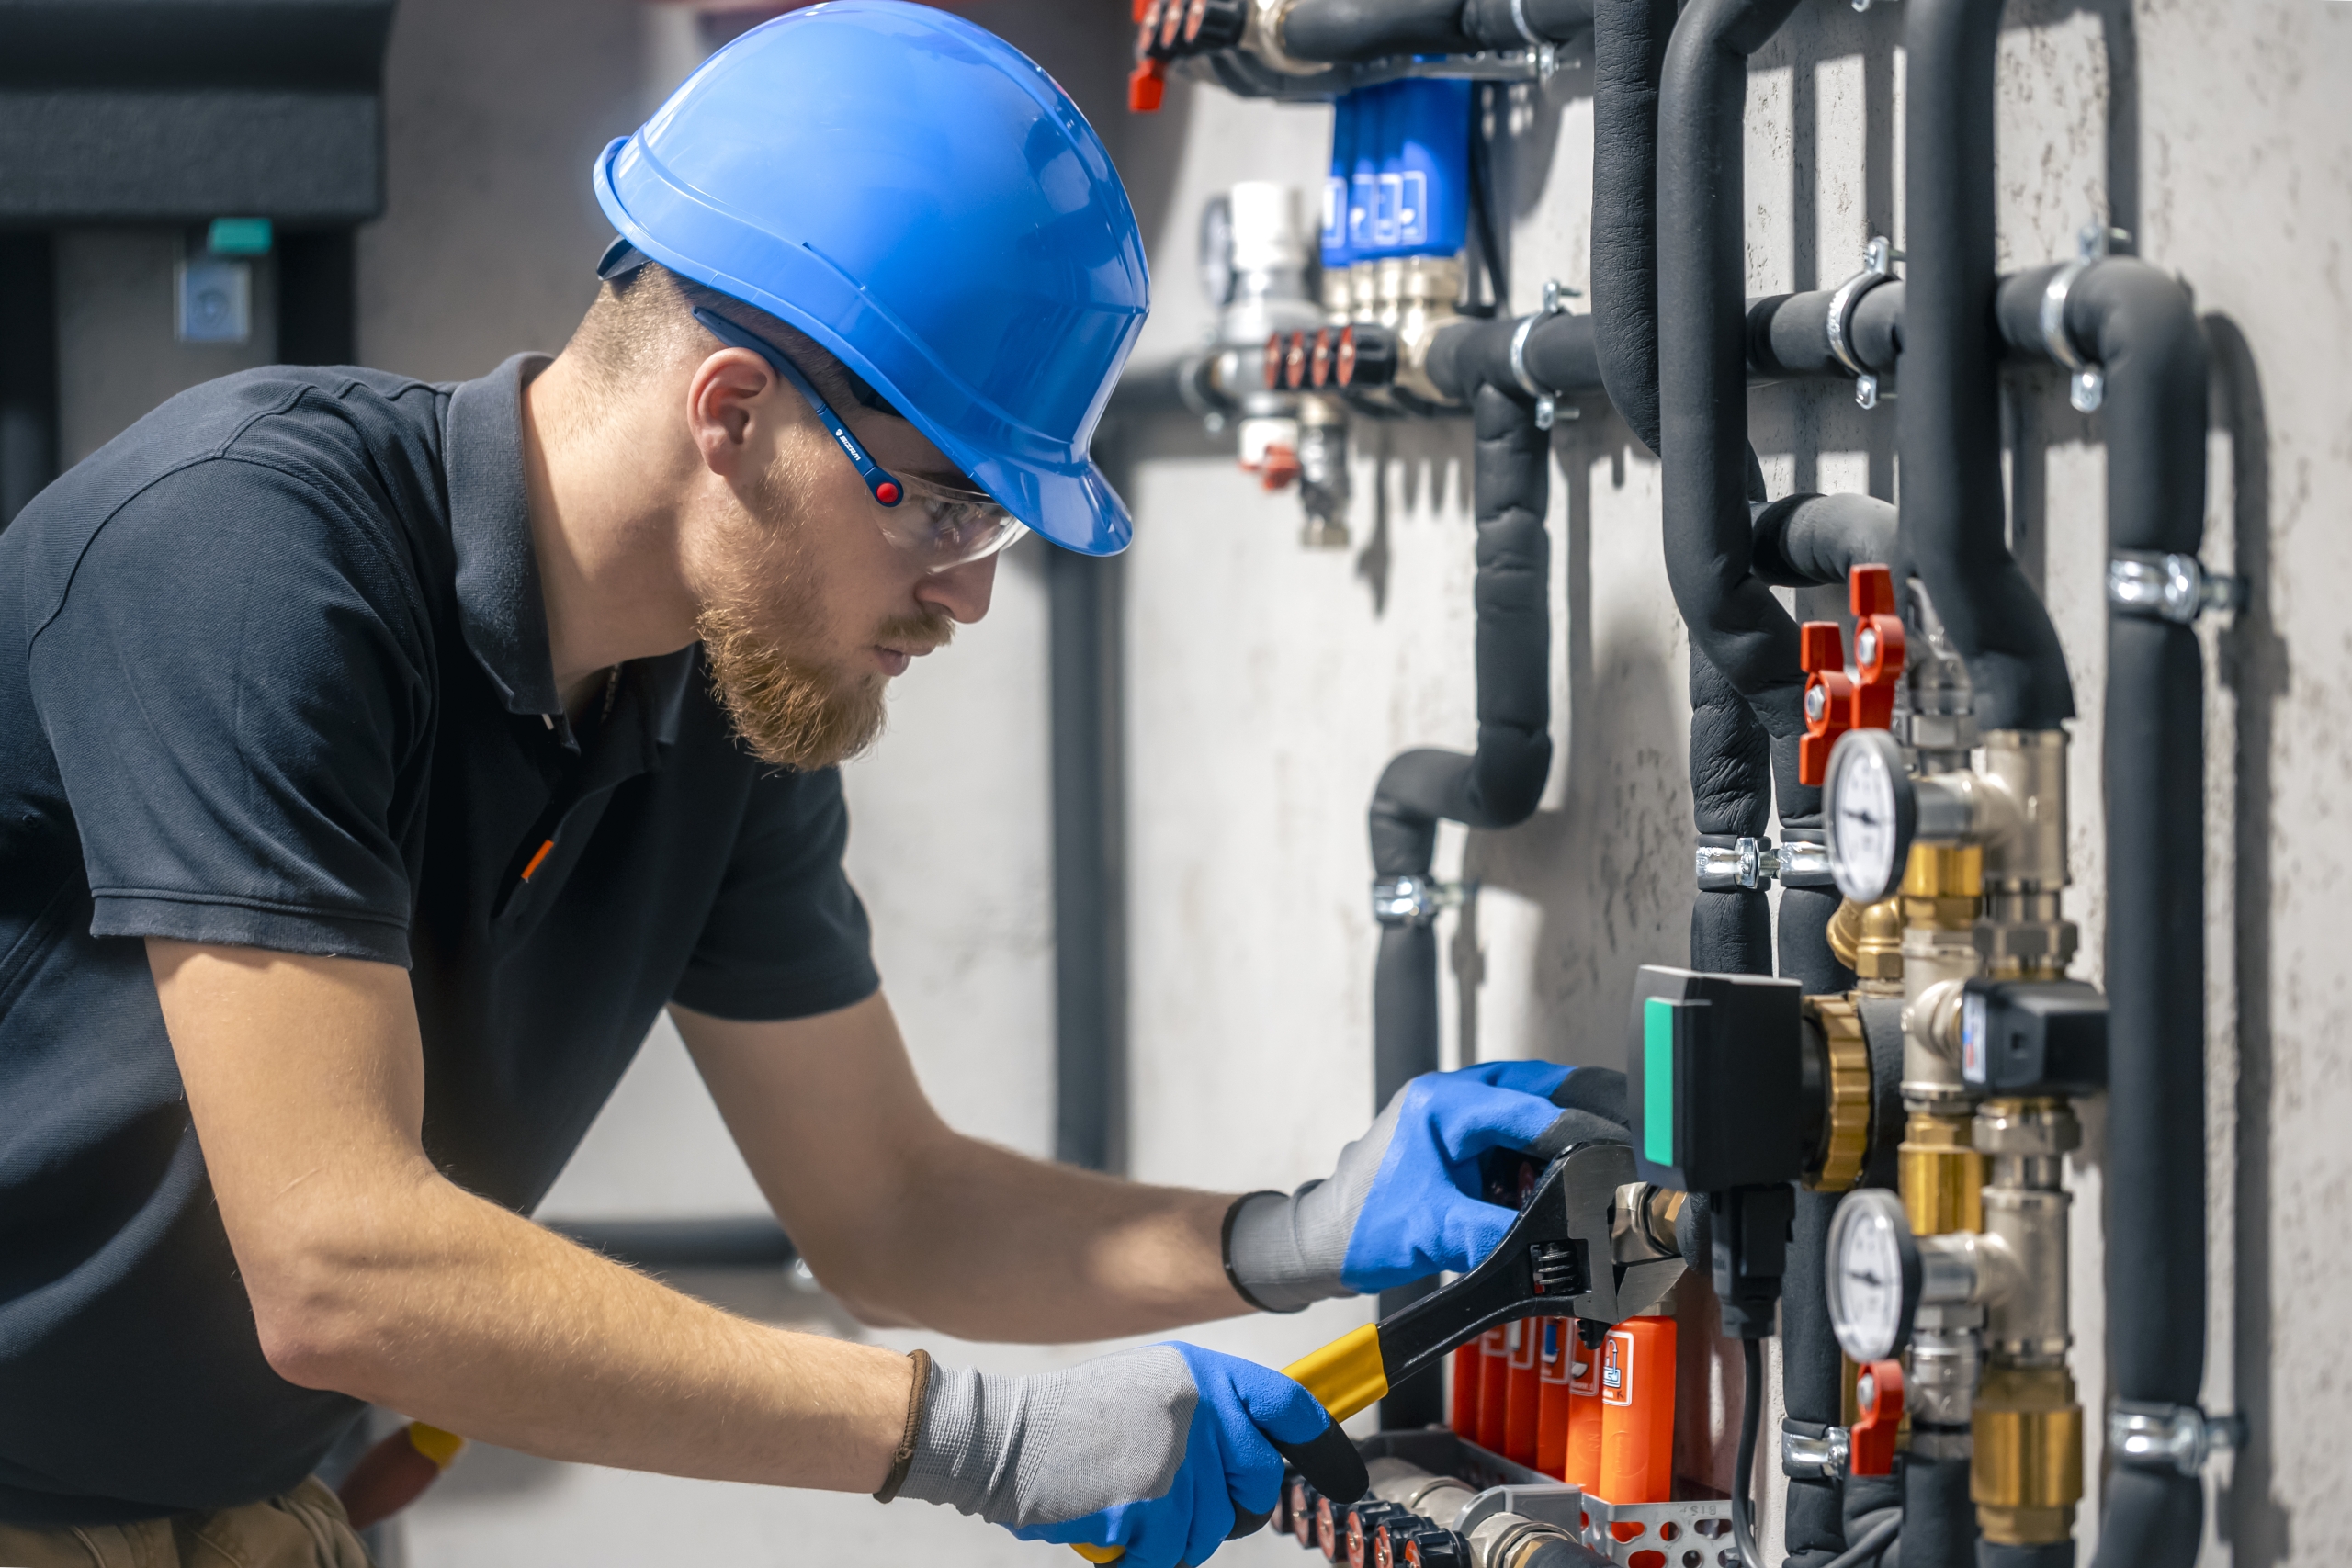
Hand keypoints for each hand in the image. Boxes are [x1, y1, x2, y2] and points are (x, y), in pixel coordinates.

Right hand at [898, 1344, 1329, 1567]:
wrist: (1000, 1439)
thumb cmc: (1070, 1425)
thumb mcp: (1151, 1395)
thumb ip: (1206, 1418)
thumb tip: (1263, 1461)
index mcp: (1201, 1373)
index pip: (1288, 1405)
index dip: (1324, 1446)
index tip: (1345, 1480)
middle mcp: (1199, 1407)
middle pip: (1258, 1485)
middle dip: (1223, 1507)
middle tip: (1170, 1498)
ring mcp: (1177, 1456)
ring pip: (1213, 1530)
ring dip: (1173, 1534)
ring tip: (1125, 1500)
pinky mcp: (1152, 1504)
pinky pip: (1171, 1556)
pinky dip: (1140, 1557)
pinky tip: (1111, 1524)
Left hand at [1226, 1061, 1630, 1306]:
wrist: (1323, 1241)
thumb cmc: (1361, 1227)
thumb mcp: (1435, 1233)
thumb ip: (1495, 1234)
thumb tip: (1552, 1244)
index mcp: (1443, 1103)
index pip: (1530, 1107)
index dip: (1582, 1130)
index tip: (1620, 1151)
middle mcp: (1453, 1096)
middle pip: (1542, 1090)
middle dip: (1588, 1113)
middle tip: (1628, 1141)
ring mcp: (1459, 1113)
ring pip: (1534, 1106)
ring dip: (1568, 1131)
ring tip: (1605, 1161)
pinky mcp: (1464, 1136)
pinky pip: (1520, 1132)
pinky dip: (1547, 1150)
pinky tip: (1566, 1178)